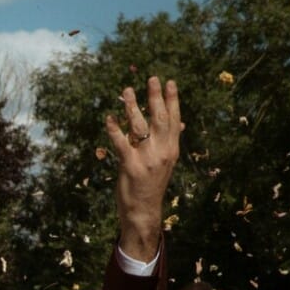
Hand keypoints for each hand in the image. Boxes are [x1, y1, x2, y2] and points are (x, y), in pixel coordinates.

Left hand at [107, 76, 181, 260]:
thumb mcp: (165, 163)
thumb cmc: (152, 185)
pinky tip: (109, 118)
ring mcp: (146, 159)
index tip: (170, 82)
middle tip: (151, 78)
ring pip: (140, 127)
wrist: (144, 211)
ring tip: (127, 91)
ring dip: (132, 107)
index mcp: (171, 149)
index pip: (174, 119)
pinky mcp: (130, 166)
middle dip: (155, 97)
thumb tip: (179, 123)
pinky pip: (121, 144)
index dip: (172, 100)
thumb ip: (169, 142)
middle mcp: (162, 151)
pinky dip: (114, 130)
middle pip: (159, 119)